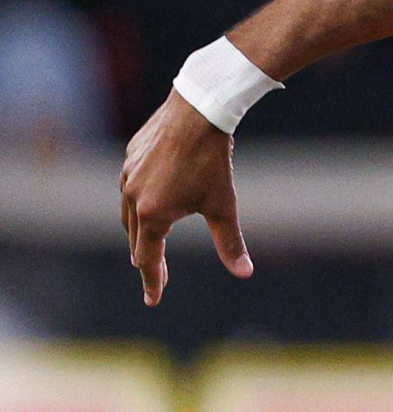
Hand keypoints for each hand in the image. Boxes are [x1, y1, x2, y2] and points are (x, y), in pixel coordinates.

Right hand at [119, 92, 252, 306]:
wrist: (197, 112)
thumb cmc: (212, 161)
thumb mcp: (223, 205)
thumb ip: (230, 242)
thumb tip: (245, 273)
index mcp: (152, 215)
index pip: (148, 259)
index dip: (154, 281)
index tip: (154, 300)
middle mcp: (131, 198)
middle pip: (136, 238)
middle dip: (147, 258)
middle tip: (157, 275)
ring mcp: (127, 176)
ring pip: (129, 212)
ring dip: (140, 230)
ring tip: (150, 241)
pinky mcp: (130, 157)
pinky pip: (130, 185)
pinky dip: (139, 200)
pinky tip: (150, 199)